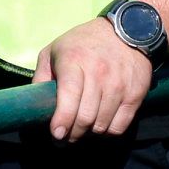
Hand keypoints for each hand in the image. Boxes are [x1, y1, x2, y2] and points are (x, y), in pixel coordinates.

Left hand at [33, 17, 153, 141]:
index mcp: (74, 61)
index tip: (56, 134)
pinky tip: (99, 128)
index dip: (62, 120)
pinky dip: (107, 133)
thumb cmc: (82, 43)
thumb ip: (41, 76)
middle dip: (73, 134)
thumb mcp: (54, 50)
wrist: (125, 31)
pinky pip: (120, 126)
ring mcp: (118, 85)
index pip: (69, 97)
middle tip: (65, 138)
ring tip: (81, 131)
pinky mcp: (135, 95)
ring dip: (89, 135)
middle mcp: (98, 73)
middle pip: (86, 117)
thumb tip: (33, 103)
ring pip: (102, 125)